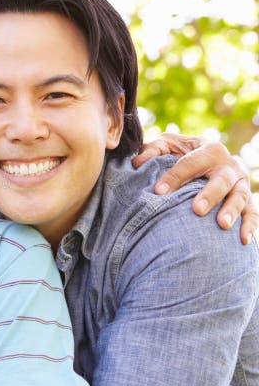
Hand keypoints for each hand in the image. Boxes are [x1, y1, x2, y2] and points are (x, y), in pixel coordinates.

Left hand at [132, 133, 256, 244]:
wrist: (205, 157)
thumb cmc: (180, 153)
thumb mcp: (166, 145)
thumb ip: (152, 151)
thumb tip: (137, 163)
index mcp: (209, 149)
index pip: (190, 163)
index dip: (174, 177)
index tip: (158, 192)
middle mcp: (229, 165)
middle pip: (221, 179)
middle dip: (210, 194)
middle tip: (197, 209)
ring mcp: (240, 183)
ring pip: (240, 196)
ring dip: (232, 210)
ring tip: (222, 225)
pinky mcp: (246, 199)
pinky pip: (253, 213)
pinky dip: (250, 225)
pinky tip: (243, 240)